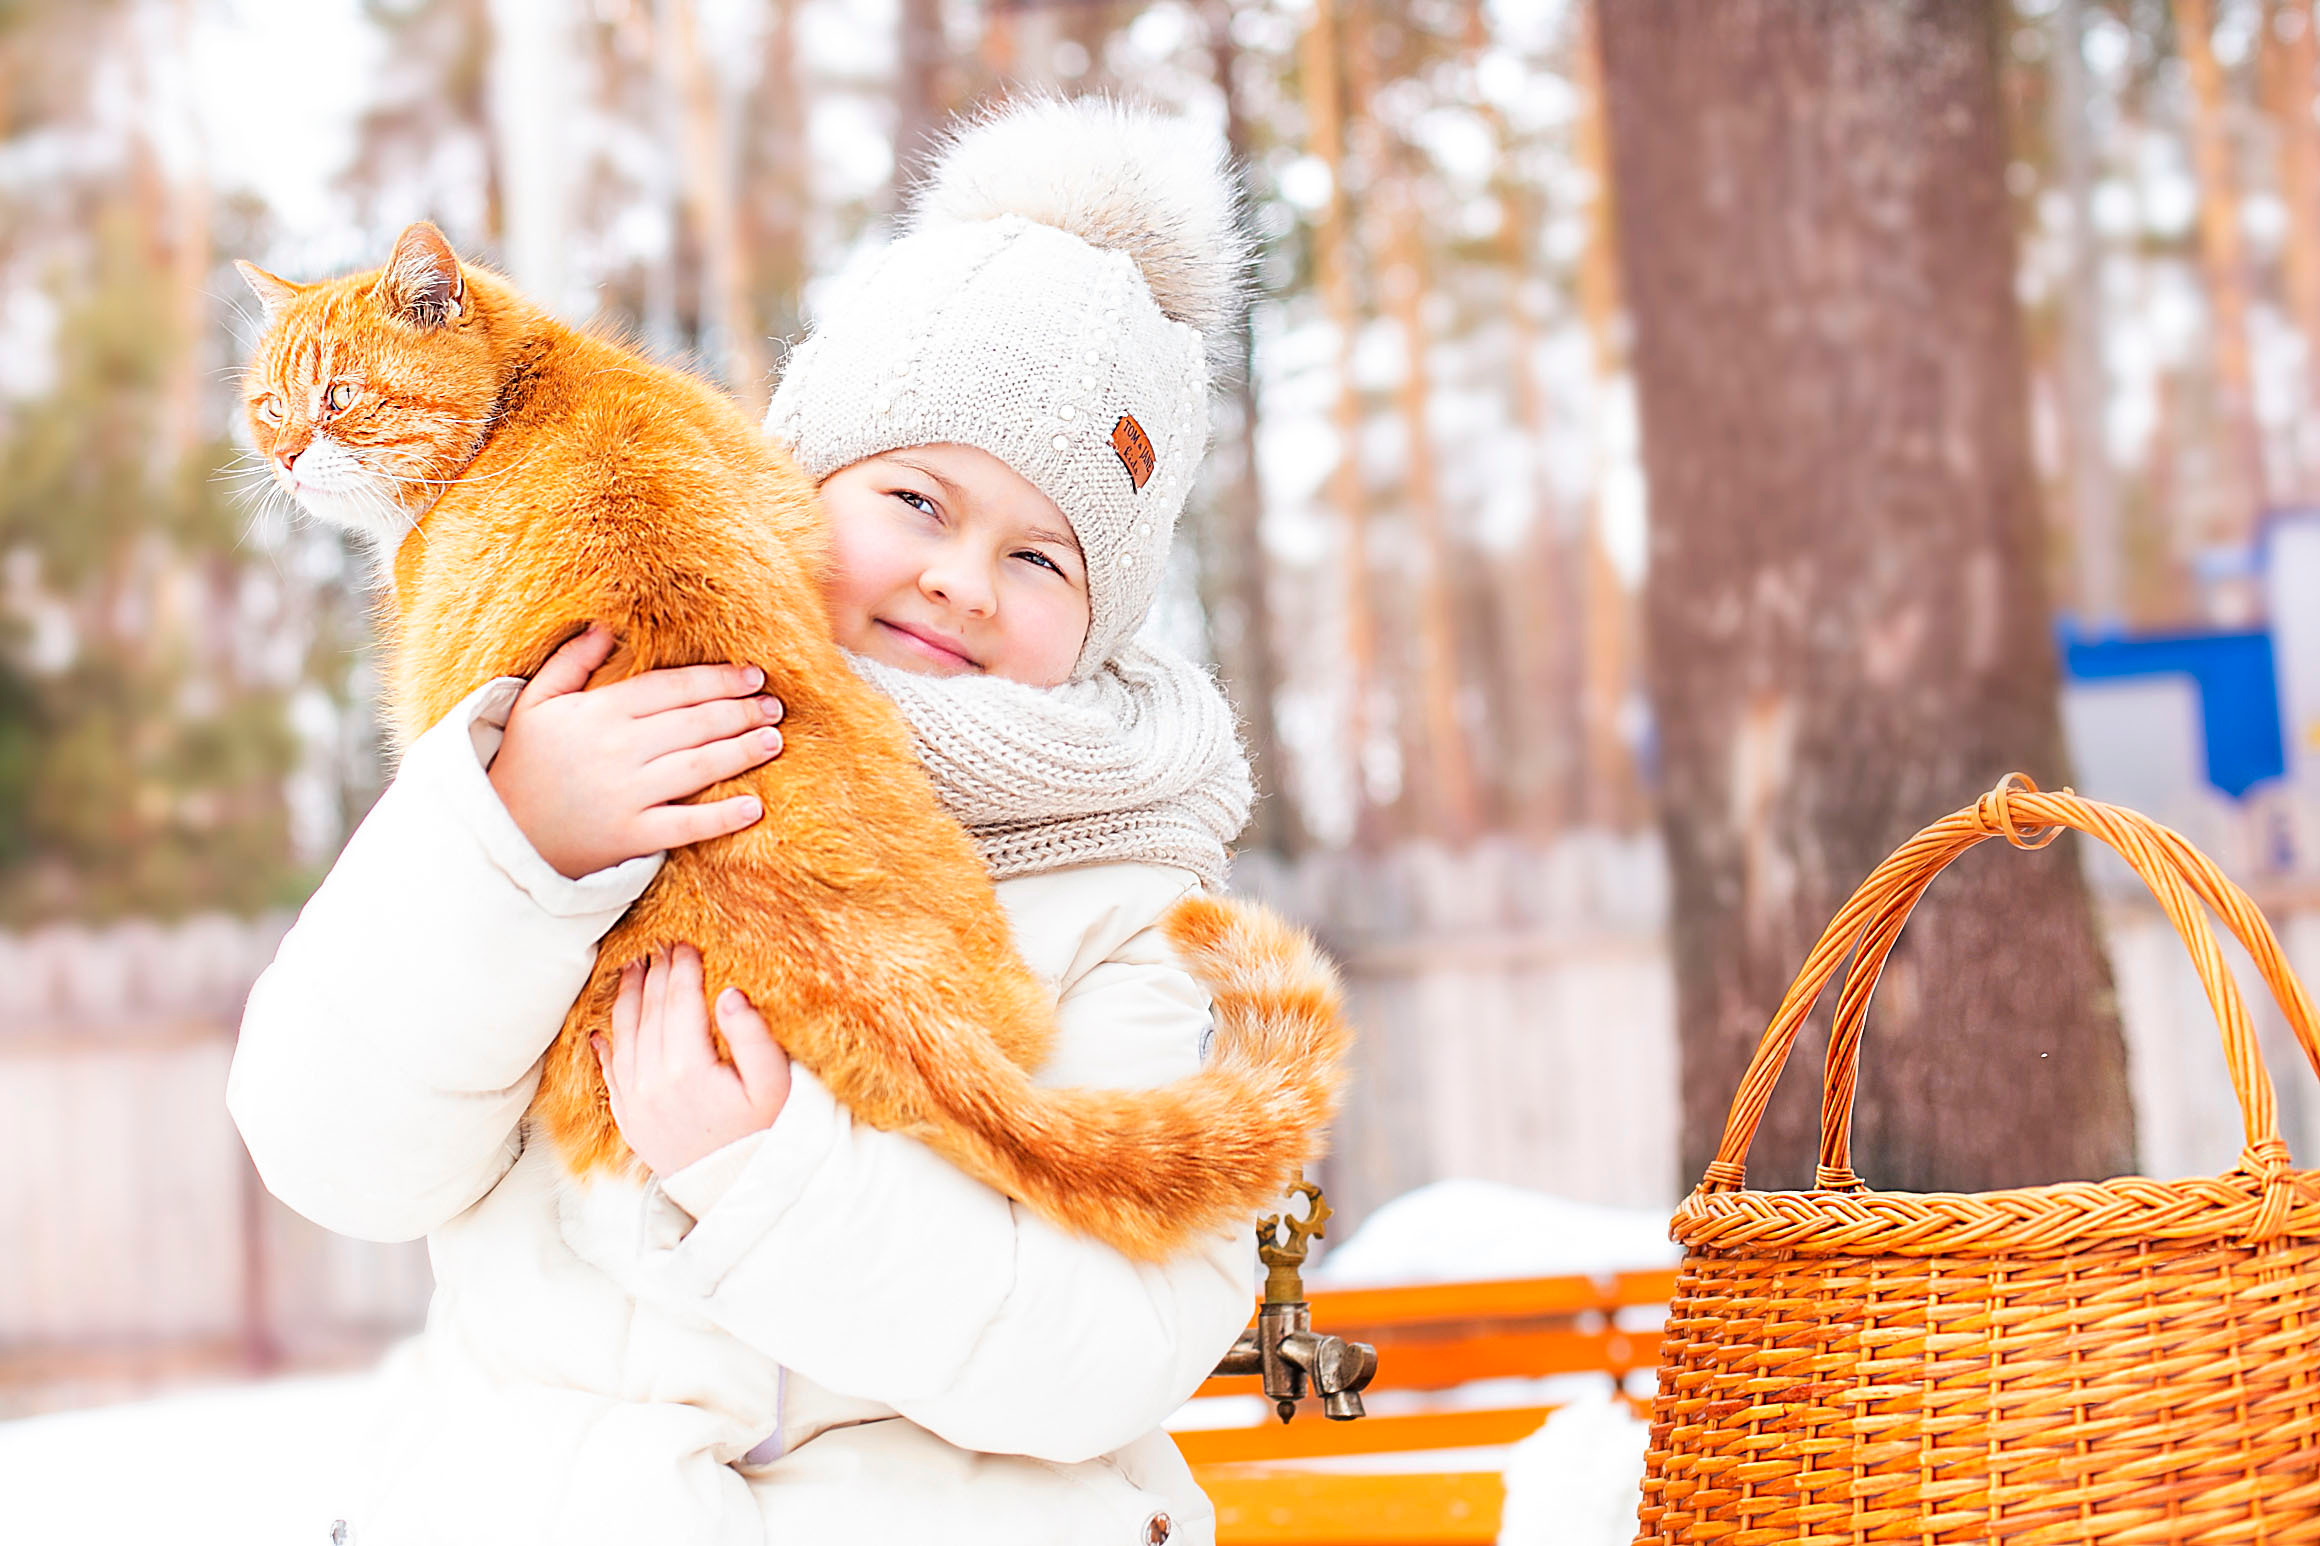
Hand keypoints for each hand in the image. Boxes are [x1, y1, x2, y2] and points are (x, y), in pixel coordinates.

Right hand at [489, 623, 785, 877]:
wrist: (504, 834)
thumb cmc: (525, 763)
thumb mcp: (535, 703)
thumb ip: (570, 662)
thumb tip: (606, 627)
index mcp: (598, 713)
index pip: (671, 687)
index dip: (717, 679)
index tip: (752, 675)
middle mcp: (617, 750)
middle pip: (694, 723)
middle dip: (741, 711)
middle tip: (774, 706)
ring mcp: (626, 795)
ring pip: (698, 767)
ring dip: (742, 752)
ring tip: (773, 740)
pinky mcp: (632, 836)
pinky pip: (685, 825)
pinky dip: (722, 817)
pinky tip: (754, 807)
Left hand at [595, 945, 792, 1177]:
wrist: (736, 1189)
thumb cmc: (763, 1133)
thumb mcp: (774, 1083)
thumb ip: (752, 1036)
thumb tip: (728, 994)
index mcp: (688, 1068)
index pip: (680, 1002)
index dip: (682, 969)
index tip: (685, 943)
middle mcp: (653, 1081)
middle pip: (649, 1012)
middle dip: (653, 974)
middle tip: (657, 945)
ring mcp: (636, 1101)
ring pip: (623, 1036)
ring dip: (625, 998)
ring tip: (629, 969)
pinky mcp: (629, 1119)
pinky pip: (609, 1073)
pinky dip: (604, 1046)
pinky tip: (601, 1028)